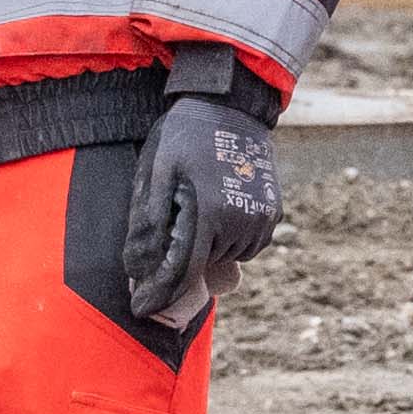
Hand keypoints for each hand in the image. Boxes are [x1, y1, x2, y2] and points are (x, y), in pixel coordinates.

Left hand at [123, 72, 284, 314]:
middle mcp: (240, 222)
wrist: (231, 104)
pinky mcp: (273, 213)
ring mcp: (261, 218)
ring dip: (207, 247)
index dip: (158, 294)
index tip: (140, 309)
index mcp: (208, 213)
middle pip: (202, 265)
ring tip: (196, 209)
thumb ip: (148, 224)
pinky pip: (247, 245)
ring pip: (226, 257)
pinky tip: (218, 209)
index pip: (182, 272)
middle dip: (182, 259)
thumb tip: (139, 271)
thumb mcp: (156, 172)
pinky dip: (229, 238)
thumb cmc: (184, 136)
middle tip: (170, 225)